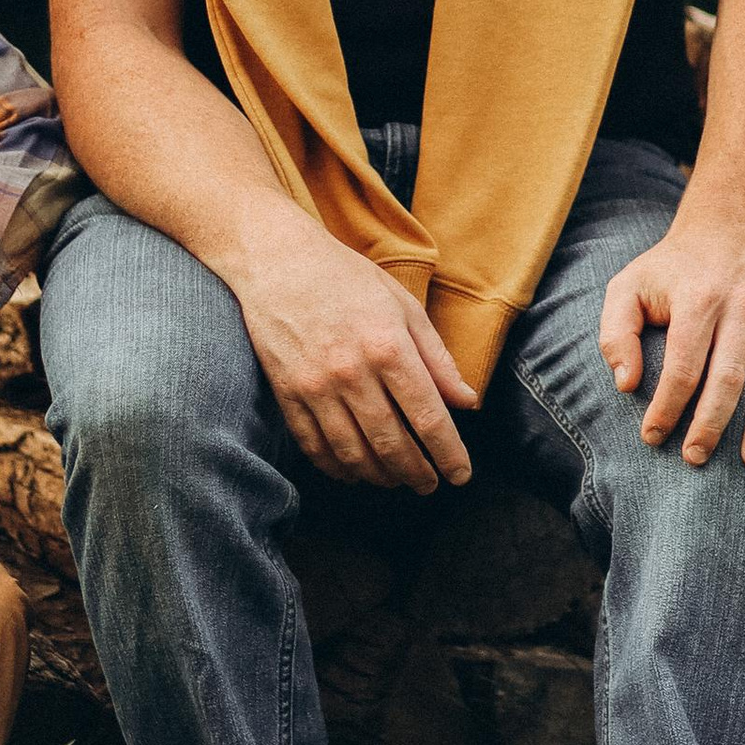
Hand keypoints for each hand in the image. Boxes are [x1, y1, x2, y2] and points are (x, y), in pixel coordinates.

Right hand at [231, 215, 475, 491]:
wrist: (276, 260)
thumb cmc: (346, 278)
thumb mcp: (404, 306)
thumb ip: (437, 358)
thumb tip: (467, 402)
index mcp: (388, 347)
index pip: (428, 418)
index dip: (449, 455)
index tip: (460, 475)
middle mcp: (352, 373)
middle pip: (392, 445)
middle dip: (418, 474)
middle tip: (429, 484)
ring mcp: (315, 387)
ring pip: (354, 454)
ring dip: (381, 477)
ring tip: (397, 480)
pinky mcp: (286, 394)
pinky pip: (315, 447)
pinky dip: (338, 468)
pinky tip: (354, 472)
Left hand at [600, 222, 744, 467]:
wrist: (726, 229)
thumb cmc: (670, 269)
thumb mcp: (628, 286)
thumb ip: (616, 333)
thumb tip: (627, 385)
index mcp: (698, 297)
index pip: (684, 365)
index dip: (667, 406)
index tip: (652, 437)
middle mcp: (742, 306)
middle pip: (730, 377)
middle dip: (711, 425)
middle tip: (695, 459)